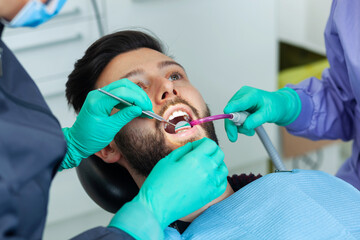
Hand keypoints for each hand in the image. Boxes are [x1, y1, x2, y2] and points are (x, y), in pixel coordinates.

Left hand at [60, 79, 151, 169]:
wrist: (76, 142)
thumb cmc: (90, 138)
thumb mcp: (110, 128)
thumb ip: (125, 116)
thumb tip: (138, 109)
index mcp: (98, 101)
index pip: (123, 92)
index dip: (138, 98)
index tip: (146, 107)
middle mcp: (98, 94)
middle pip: (124, 86)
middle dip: (138, 95)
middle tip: (147, 106)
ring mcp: (99, 95)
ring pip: (122, 88)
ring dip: (135, 96)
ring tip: (143, 107)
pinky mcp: (102, 99)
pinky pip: (118, 94)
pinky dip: (129, 99)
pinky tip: (135, 107)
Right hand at [109, 138, 227, 239]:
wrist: (157, 206)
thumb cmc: (159, 182)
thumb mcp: (168, 160)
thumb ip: (183, 150)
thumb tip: (192, 146)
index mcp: (196, 159)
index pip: (210, 144)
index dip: (203, 143)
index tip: (195, 147)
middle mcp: (207, 170)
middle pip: (219, 154)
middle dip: (210, 151)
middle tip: (199, 155)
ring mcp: (211, 183)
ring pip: (223, 168)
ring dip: (216, 164)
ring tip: (204, 166)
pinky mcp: (211, 195)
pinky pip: (223, 182)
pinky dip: (218, 177)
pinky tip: (208, 177)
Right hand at [224, 86, 300, 140]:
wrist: (277, 105)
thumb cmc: (274, 106)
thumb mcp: (268, 114)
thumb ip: (256, 120)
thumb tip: (245, 126)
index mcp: (251, 94)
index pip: (237, 103)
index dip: (230, 110)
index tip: (227, 116)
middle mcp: (242, 95)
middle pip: (230, 112)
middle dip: (233, 126)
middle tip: (234, 138)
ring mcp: (239, 100)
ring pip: (231, 117)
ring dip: (239, 127)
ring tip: (250, 131)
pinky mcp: (238, 106)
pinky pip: (234, 118)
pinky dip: (240, 125)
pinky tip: (248, 128)